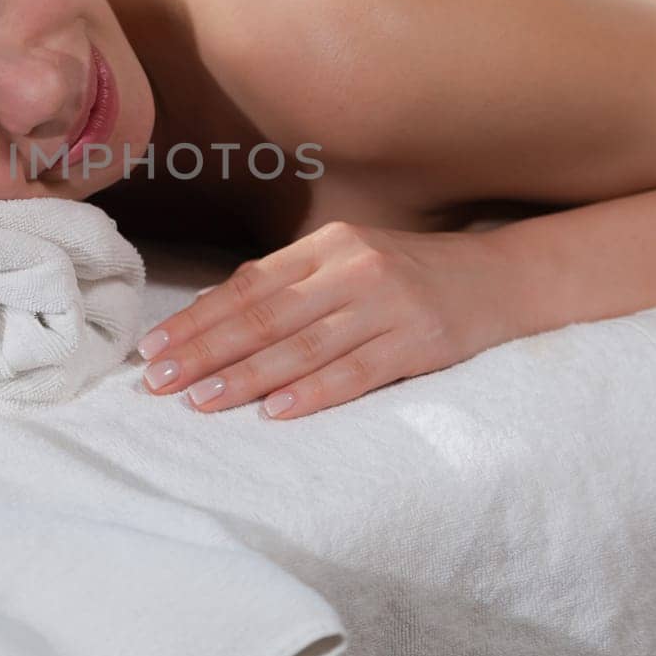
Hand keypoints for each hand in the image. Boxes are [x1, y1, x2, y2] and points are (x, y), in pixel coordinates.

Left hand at [137, 221, 520, 418]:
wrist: (502, 279)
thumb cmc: (410, 275)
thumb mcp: (349, 261)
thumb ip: (289, 284)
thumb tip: (211, 314)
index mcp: (329, 245)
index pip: (248, 286)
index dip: (197, 319)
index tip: (153, 348)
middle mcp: (354, 268)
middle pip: (265, 316)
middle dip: (204, 351)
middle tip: (158, 381)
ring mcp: (388, 305)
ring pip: (302, 347)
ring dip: (245, 377)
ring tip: (201, 400)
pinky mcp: (420, 343)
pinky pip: (356, 373)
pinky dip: (312, 393)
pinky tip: (275, 411)